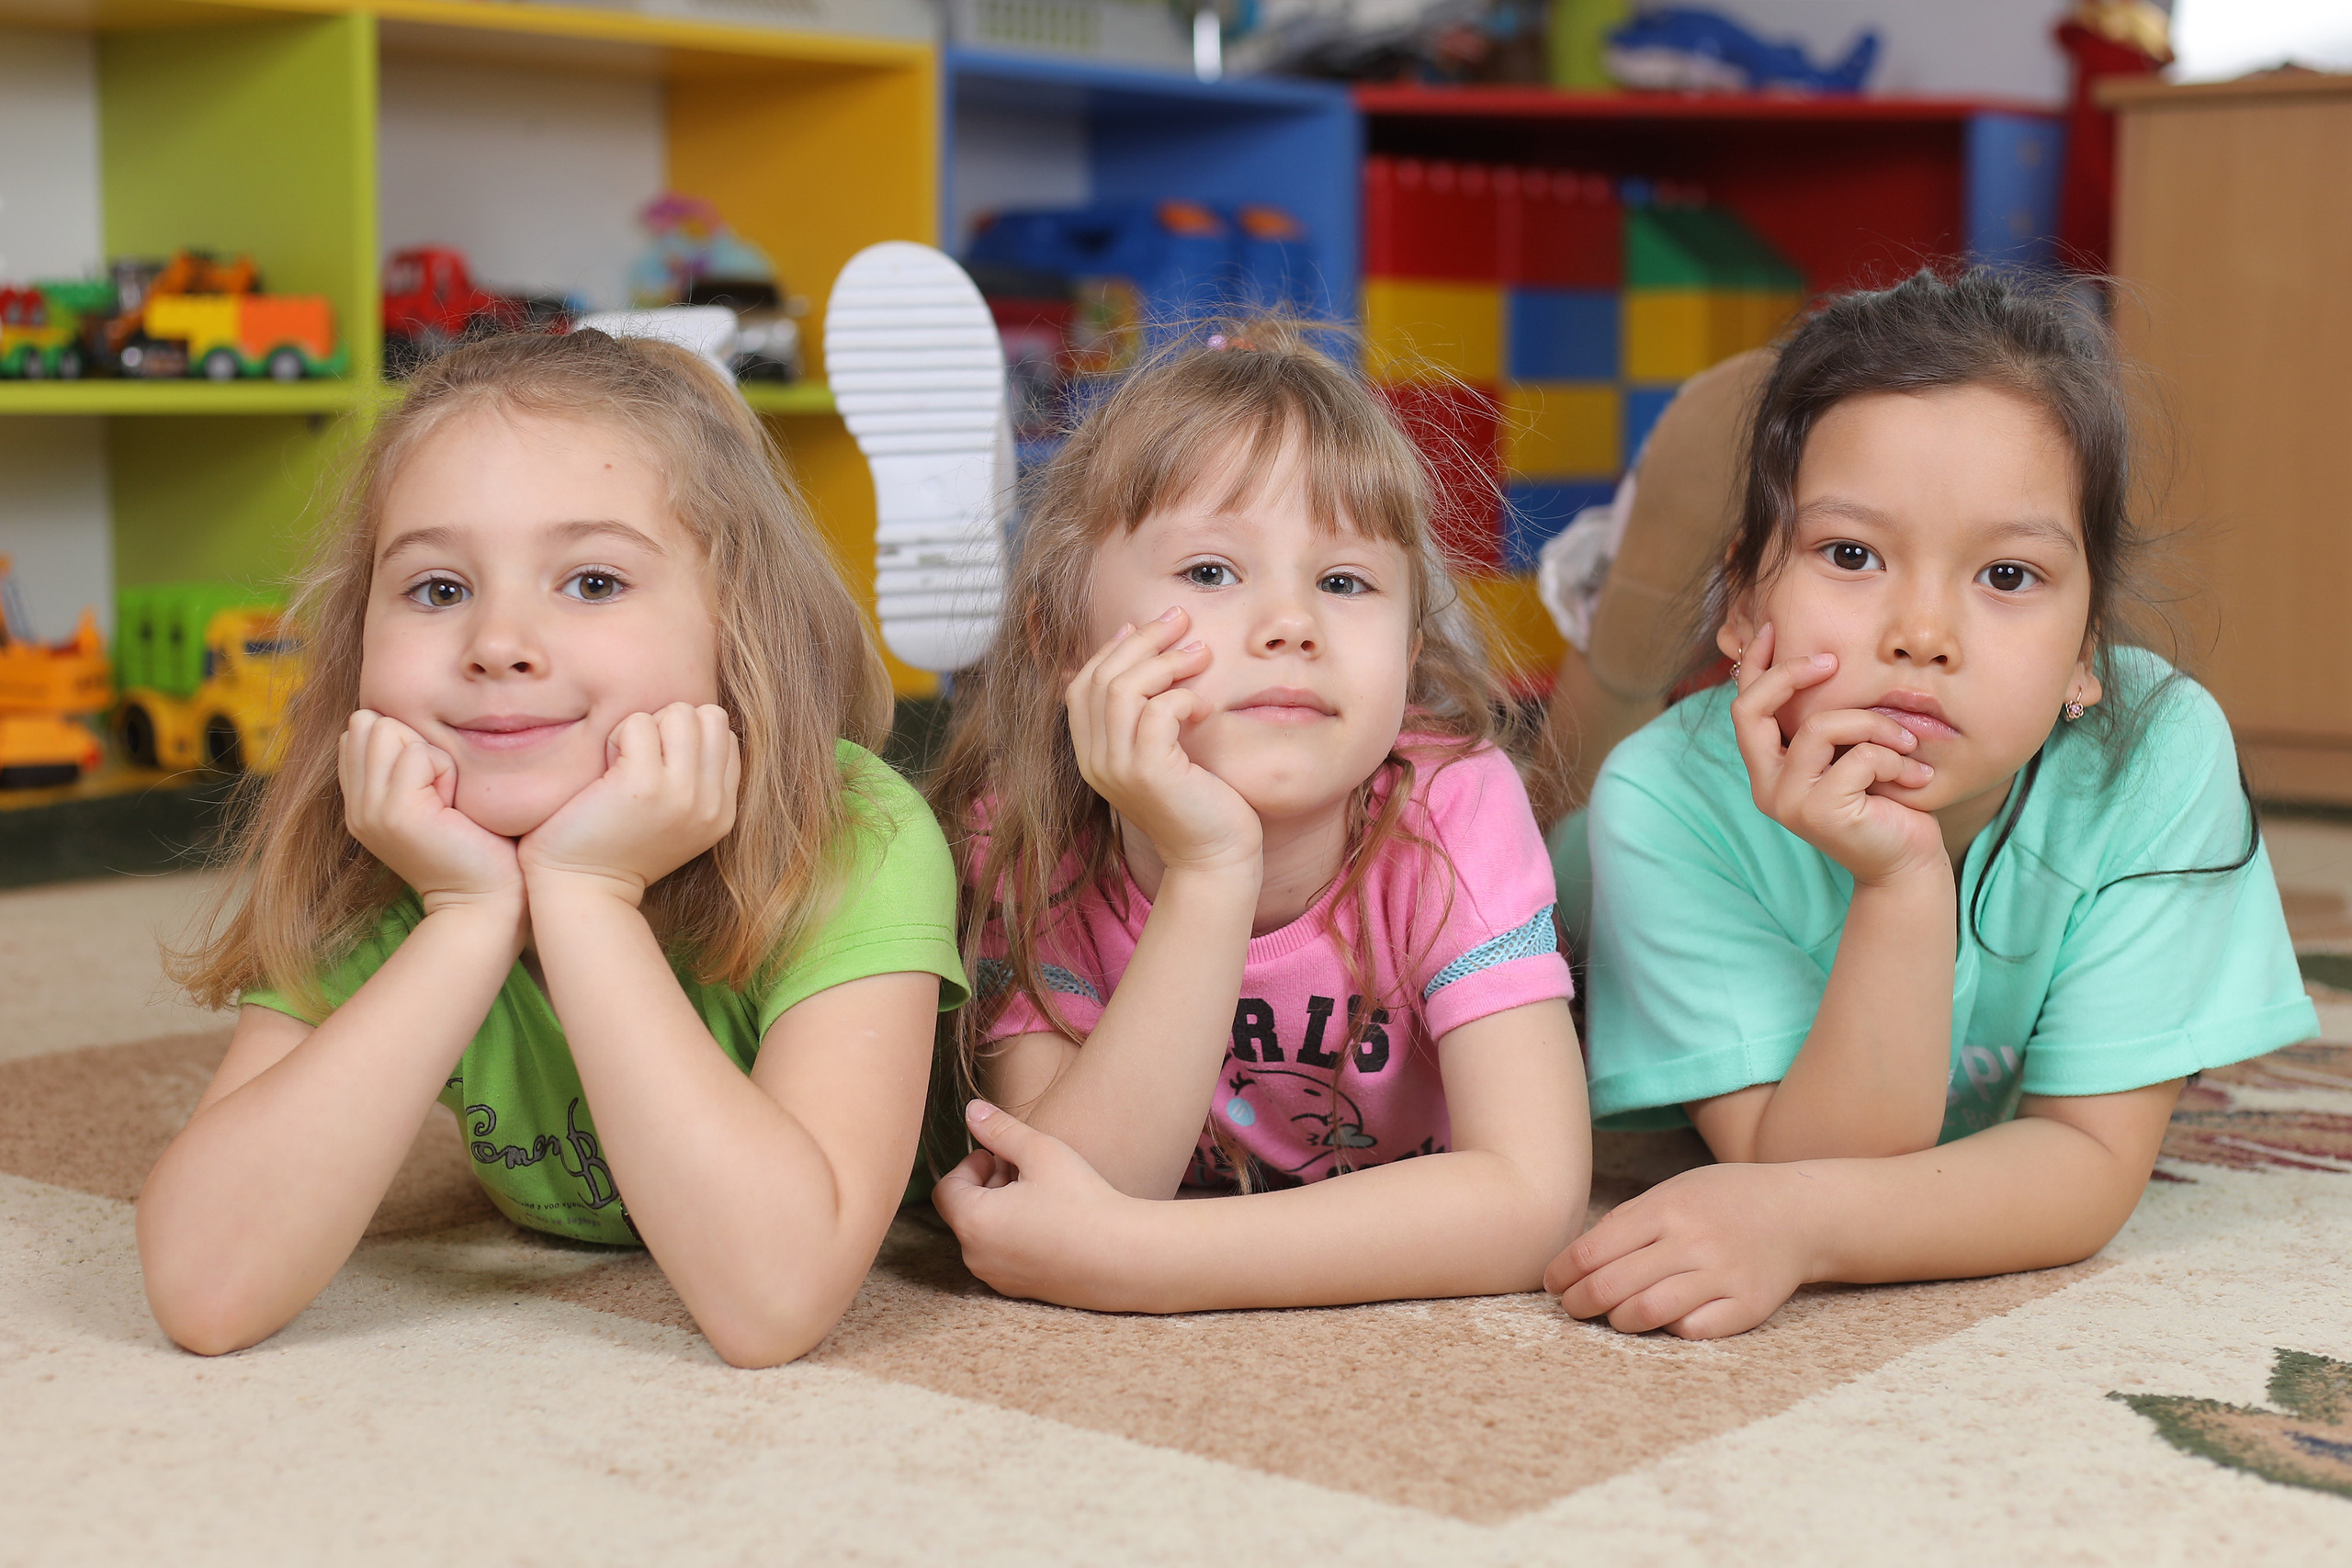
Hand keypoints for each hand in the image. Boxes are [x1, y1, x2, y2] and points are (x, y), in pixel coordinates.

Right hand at [339, 710, 522, 916]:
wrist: (486, 897)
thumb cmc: (477, 842)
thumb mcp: (434, 794)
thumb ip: (409, 760)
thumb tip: (405, 713)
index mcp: (359, 798)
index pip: (361, 728)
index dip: (405, 739)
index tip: (432, 782)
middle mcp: (355, 804)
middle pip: (372, 722)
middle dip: (417, 742)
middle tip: (443, 790)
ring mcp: (369, 810)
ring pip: (391, 731)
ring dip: (432, 756)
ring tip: (448, 798)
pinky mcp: (395, 813)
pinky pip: (418, 754)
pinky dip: (446, 771)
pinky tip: (454, 807)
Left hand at [517, 702, 739, 905]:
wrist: (583, 890)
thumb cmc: (616, 850)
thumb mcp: (676, 823)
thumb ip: (695, 782)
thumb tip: (695, 726)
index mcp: (722, 811)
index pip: (725, 737)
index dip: (687, 738)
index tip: (657, 767)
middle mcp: (711, 803)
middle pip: (710, 716)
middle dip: (671, 724)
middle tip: (639, 758)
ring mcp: (681, 793)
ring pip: (679, 712)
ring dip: (645, 727)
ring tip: (623, 763)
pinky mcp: (643, 784)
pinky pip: (638, 723)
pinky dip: (616, 736)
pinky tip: (604, 772)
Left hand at [931, 1101, 1152, 1310]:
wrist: (1124, 1258)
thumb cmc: (1081, 1202)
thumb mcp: (1040, 1152)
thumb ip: (1000, 1129)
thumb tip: (971, 1110)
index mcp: (973, 1222)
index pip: (947, 1187)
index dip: (971, 1165)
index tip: (1002, 1156)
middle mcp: (976, 1257)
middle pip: (965, 1210)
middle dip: (988, 1185)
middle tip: (1024, 1169)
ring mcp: (998, 1278)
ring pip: (984, 1234)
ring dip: (1001, 1208)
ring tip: (1040, 1193)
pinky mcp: (1020, 1290)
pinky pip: (1003, 1256)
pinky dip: (1015, 1234)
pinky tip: (1051, 1222)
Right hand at [1066, 608, 1260, 877]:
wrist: (1214, 856)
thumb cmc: (1198, 799)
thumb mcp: (1161, 746)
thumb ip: (1143, 707)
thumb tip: (1133, 639)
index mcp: (1092, 753)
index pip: (1081, 683)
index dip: (1112, 648)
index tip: (1148, 625)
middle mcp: (1095, 760)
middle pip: (1101, 677)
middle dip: (1143, 640)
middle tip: (1181, 621)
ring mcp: (1117, 768)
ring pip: (1123, 689)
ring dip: (1165, 662)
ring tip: (1202, 654)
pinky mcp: (1149, 774)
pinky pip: (1157, 713)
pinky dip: (1182, 697)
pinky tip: (1205, 705)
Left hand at [1545, 1162, 1823, 1338]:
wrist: (1800, 1212)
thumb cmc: (1725, 1200)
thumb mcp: (1675, 1191)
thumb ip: (1629, 1220)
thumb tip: (1580, 1257)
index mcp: (1667, 1209)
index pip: (1595, 1250)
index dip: (1563, 1272)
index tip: (1553, 1283)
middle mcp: (1692, 1242)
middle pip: (1612, 1286)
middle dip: (1579, 1303)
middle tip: (1572, 1307)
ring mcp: (1721, 1276)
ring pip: (1647, 1313)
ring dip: (1617, 1321)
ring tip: (1612, 1316)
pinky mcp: (1747, 1307)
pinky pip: (1692, 1331)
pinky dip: (1668, 1330)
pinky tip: (1663, 1321)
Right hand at [1728, 623, 1943, 886]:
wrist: (1907, 863)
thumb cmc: (1884, 804)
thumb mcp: (1851, 754)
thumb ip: (1831, 724)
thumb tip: (1828, 662)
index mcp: (1769, 770)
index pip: (1745, 708)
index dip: (1757, 666)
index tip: (1776, 629)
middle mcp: (1767, 786)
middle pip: (1752, 709)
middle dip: (1790, 674)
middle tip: (1831, 661)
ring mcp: (1788, 801)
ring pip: (1820, 726)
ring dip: (1875, 726)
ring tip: (1908, 743)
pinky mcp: (1819, 812)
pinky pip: (1858, 757)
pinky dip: (1894, 758)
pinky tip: (1915, 777)